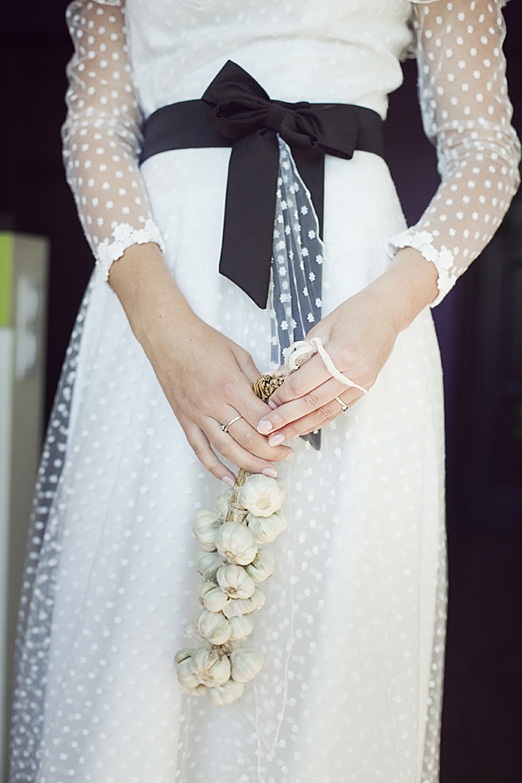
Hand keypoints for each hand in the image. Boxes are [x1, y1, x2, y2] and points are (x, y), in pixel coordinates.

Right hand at [144, 313, 292, 483]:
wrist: (167, 336)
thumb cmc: (202, 340)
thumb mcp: (239, 354)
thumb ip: (257, 380)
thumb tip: (275, 401)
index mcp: (230, 385)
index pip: (262, 419)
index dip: (280, 431)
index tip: (292, 434)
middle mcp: (213, 404)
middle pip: (248, 439)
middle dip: (271, 452)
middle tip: (287, 455)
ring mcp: (197, 415)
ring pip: (227, 449)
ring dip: (250, 464)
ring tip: (268, 471)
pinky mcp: (185, 420)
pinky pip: (200, 450)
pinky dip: (214, 467)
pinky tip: (229, 478)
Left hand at [256, 248, 438, 443]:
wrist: (386, 313)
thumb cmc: (352, 314)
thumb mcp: (320, 329)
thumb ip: (299, 356)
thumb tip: (277, 377)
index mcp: (340, 354)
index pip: (303, 384)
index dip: (281, 397)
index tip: (265, 404)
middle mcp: (353, 373)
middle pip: (312, 403)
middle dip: (286, 419)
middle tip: (265, 430)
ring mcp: (361, 383)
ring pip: (325, 412)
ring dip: (300, 426)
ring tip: (280, 437)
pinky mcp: (365, 389)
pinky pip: (337, 409)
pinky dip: (318, 420)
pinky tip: (302, 428)